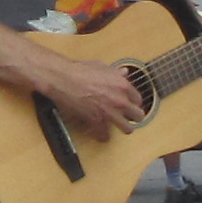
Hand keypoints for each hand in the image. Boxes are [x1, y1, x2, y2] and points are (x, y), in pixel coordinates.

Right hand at [29, 50, 146, 137]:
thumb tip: (124, 73)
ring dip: (123, 128)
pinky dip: (103, 136)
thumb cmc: (79, 70)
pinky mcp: (96, 121)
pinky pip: (105, 135)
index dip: (133, 102)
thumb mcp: (102, 66)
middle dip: (133, 117)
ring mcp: (109, 112)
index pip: (138, 99)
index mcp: (123, 86)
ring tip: (119, 127)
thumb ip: (115, 73)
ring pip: (127, 129)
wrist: (63, 78)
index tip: (130, 104)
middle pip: (138, 116)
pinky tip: (102, 135)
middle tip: (128, 117)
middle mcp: (120, 100)